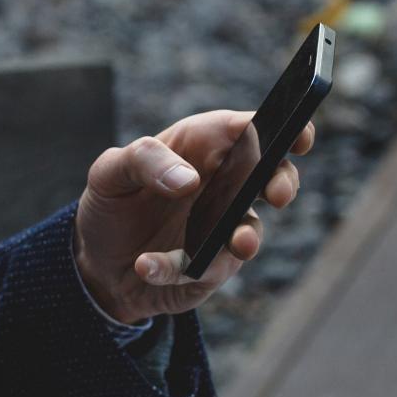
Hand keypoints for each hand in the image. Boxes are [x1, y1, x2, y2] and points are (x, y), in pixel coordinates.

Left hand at [73, 110, 314, 323]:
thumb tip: (188, 179)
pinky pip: (206, 268)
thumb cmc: (112, 203)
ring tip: (236, 244)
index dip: (281, 128)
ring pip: (250, 230)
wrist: (98, 263)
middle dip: (282, 182)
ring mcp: (222, 228)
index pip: (248, 129)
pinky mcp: (211, 268)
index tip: (298, 136)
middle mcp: (222, 186)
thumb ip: (143, 160)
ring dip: (245, 238)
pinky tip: (146, 265)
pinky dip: (175, 268)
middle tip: (277, 194)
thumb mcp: (108, 172)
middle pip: (270, 176)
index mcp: (202, 147)